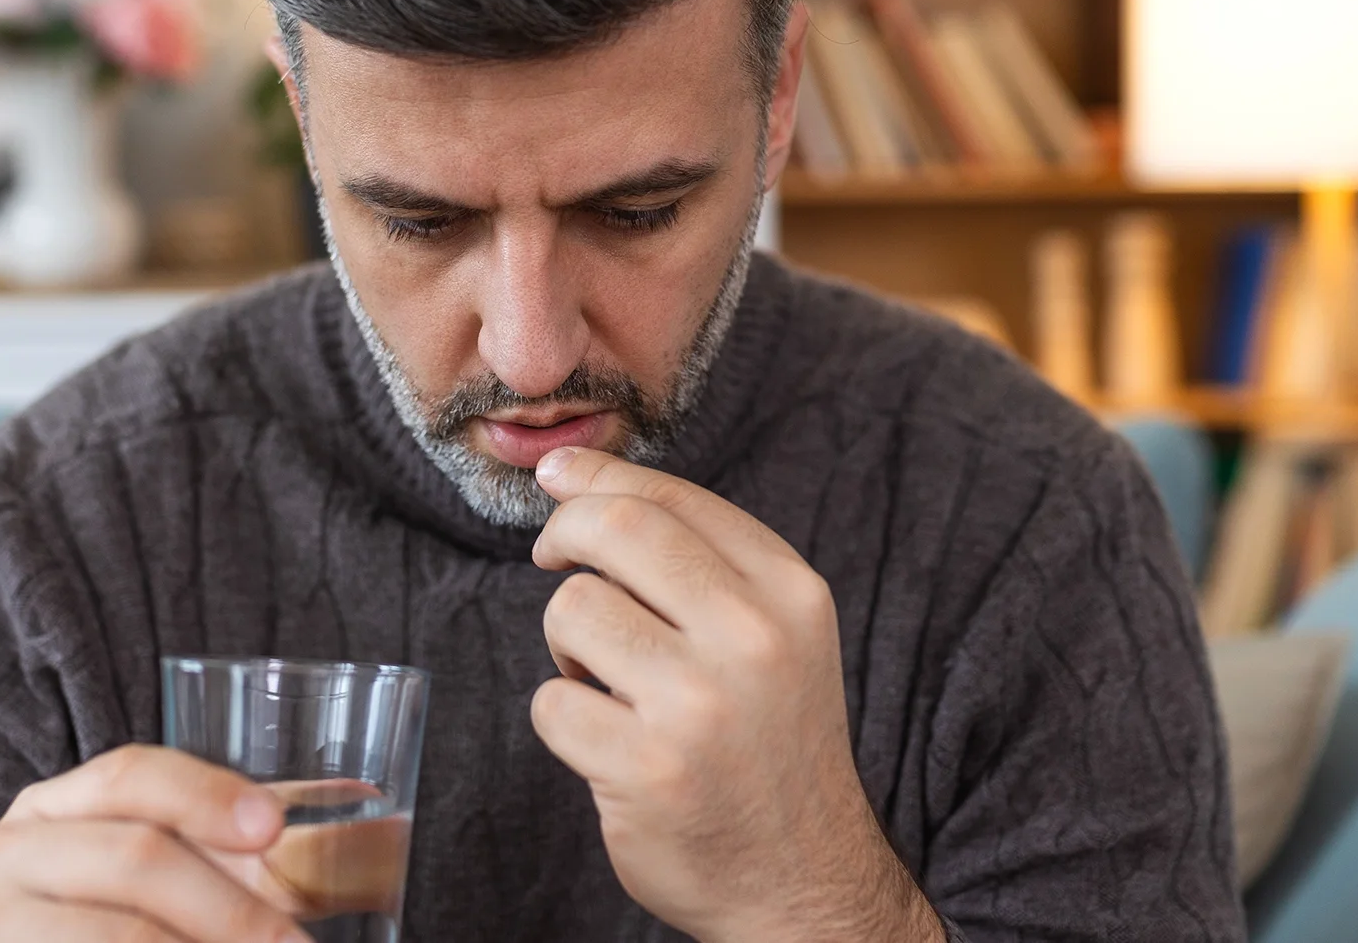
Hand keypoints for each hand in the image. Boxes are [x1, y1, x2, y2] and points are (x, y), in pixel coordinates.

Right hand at [0, 746, 403, 941]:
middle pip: (138, 858)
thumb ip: (249, 848)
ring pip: (123, 934)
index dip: (204, 792)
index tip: (274, 826)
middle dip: (236, 912)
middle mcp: (0, 854)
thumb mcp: (177, 883)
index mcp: (51, 809)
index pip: (130, 774)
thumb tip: (384, 815)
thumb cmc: (124, 930)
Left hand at [528, 448, 942, 942]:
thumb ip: (696, 559)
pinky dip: (566, 720)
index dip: (598, 478)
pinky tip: (610, 745)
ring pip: (572, 611)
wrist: (804, 880)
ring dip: (570, 645)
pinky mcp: (647, 769)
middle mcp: (754, 639)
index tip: (557, 478)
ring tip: (611, 684)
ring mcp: (700, 706)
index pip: (674, 499)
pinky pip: (552, 703)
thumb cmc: (767, 743)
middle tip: (553, 558)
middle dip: (564, 534)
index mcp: (790, 593)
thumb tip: (570, 476)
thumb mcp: (776, 634)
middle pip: (616, 530)